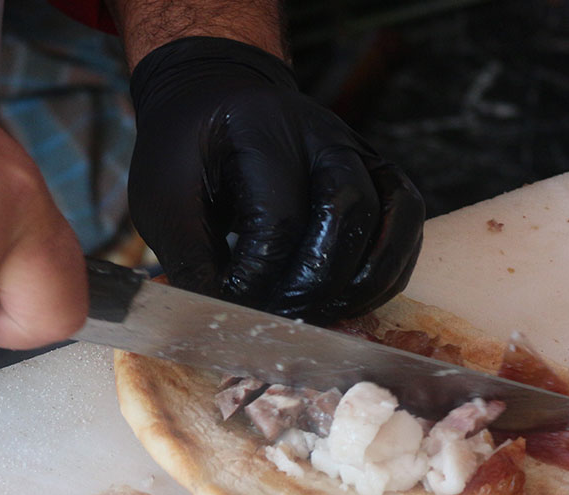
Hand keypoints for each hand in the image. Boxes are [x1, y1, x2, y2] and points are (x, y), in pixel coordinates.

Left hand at [126, 37, 424, 323]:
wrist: (218, 101)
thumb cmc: (188, 151)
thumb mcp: (163, 196)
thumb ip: (191, 256)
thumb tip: (220, 316)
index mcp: (263, 128)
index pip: (279, 215)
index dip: (259, 275)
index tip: (231, 306)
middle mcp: (325, 134)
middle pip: (348, 211)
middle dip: (315, 282)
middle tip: (280, 317)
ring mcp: (362, 152)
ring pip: (392, 220)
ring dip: (359, 285)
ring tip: (316, 317)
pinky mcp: (380, 176)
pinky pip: (406, 230)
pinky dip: (384, 275)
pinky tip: (345, 303)